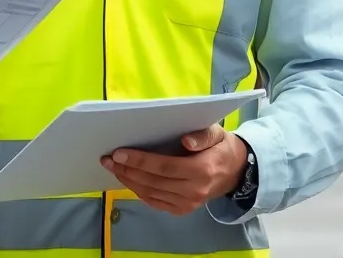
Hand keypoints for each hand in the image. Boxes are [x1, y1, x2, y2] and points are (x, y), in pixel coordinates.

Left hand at [101, 124, 247, 215]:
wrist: (235, 172)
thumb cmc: (220, 147)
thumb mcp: (217, 133)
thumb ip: (203, 135)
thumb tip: (186, 141)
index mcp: (203, 169)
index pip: (165, 166)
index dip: (140, 161)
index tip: (118, 153)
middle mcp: (195, 190)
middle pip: (154, 182)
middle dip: (128, 170)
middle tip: (107, 159)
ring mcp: (188, 204)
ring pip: (151, 193)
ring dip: (129, 181)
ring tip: (113, 168)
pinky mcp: (183, 210)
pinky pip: (155, 202)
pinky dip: (139, 191)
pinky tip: (128, 179)